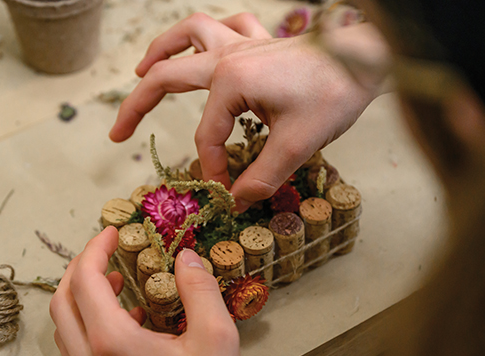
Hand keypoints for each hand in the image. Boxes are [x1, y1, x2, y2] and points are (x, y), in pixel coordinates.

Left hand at [49, 226, 244, 355]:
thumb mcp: (216, 339)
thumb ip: (199, 290)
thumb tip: (186, 258)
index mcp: (113, 342)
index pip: (85, 279)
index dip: (95, 248)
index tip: (111, 233)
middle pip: (62, 301)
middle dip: (80, 268)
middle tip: (104, 252)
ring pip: (65, 327)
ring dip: (81, 297)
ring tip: (113, 282)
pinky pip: (78, 349)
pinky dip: (90, 324)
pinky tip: (126, 322)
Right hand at [110, 13, 385, 210]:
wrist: (368, 58)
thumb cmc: (335, 94)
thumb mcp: (298, 144)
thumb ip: (263, 175)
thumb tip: (240, 200)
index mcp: (230, 81)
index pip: (208, 135)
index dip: (210, 167)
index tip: (222, 191)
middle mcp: (228, 56)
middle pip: (168, 76)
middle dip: (137, 105)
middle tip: (116, 132)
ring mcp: (243, 43)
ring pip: (190, 33)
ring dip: (162, 50)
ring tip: (142, 69)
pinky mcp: (261, 40)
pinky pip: (227, 26)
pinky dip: (209, 33)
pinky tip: (204, 45)